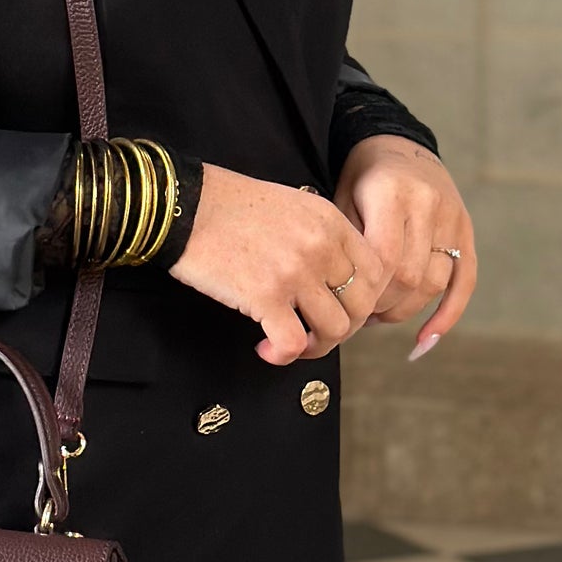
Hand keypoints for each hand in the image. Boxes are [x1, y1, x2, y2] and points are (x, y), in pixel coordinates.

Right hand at [168, 163, 389, 363]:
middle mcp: (320, 246)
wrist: (185, 205)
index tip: (342, 309)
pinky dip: (282, 356)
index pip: (377, 272)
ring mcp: (294, 272)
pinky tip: (265, 349)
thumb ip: (320, 236)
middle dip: (342, 329)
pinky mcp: (264, 296)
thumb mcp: (292, 205)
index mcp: (330, 222)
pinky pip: (293, 343)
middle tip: (316, 333)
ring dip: (314, 346)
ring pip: (334, 330)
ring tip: (290, 342)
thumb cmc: (229, 205)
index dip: (365, 300)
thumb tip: (333, 280)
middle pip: (360, 306)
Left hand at [333, 136, 475, 359]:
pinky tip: (426, 339)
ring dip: (406, 311)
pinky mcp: (466, 231)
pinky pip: (464, 281)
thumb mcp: (343, 197)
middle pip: (410, 276)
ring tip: (380, 317)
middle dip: (383, 304)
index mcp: (393, 194)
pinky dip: (448, 315)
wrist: (399, 144)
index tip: (345, 304)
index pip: (385, 259)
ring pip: (435, 282)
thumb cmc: (362, 178)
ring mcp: (453, 218)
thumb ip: (347, 243)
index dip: (366, 291)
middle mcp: (429, 205)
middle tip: (359, 315)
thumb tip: (337, 298)